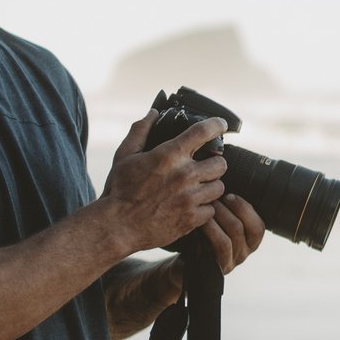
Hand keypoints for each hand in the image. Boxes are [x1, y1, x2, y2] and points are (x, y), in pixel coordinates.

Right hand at [99, 109, 228, 252]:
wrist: (118, 226)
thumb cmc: (120, 190)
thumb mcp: (125, 155)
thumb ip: (140, 131)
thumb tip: (154, 113)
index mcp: (170, 155)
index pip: (203, 132)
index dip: (217, 125)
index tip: (221, 125)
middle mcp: (185, 174)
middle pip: (220, 163)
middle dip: (214, 164)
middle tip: (204, 168)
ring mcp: (190, 198)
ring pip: (219, 187)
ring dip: (210, 187)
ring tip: (198, 189)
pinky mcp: (191, 219)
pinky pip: (211, 210)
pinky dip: (204, 209)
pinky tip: (192, 207)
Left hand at [193, 193, 265, 275]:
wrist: (186, 261)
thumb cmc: (204, 237)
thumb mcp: (220, 224)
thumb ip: (229, 211)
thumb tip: (227, 187)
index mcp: (250, 242)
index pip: (259, 226)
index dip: (245, 208)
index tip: (229, 195)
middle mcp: (245, 253)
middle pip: (244, 226)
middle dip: (228, 207)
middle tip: (213, 196)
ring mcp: (233, 261)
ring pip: (234, 232)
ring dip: (220, 214)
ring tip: (207, 204)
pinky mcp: (221, 267)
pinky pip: (222, 244)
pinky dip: (213, 229)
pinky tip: (203, 220)